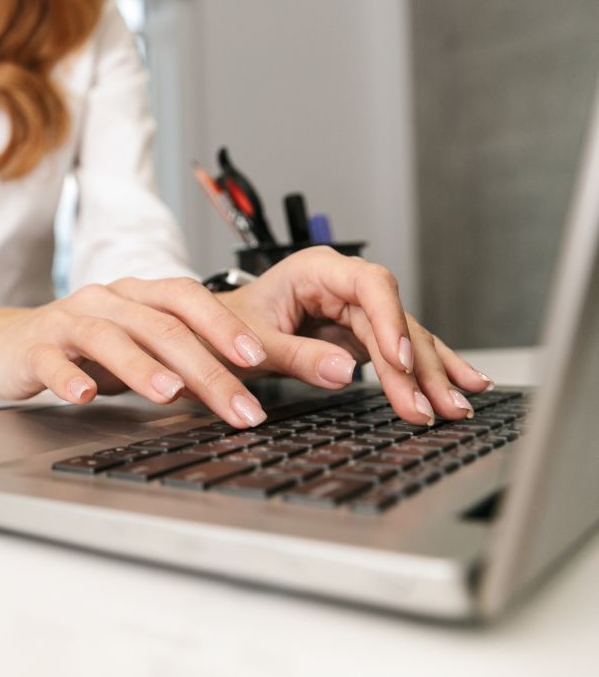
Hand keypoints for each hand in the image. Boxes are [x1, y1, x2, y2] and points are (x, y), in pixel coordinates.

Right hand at [0, 277, 276, 428]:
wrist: (5, 342)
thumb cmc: (80, 347)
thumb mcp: (135, 344)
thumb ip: (179, 355)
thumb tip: (241, 382)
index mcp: (136, 296)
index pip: (187, 298)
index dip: (223, 324)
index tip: (259, 357)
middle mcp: (105, 301)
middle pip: (160, 327)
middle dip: (206, 368)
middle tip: (237, 407)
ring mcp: (67, 323)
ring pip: (109, 338)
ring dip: (142, 368)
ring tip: (170, 395)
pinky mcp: (33, 349)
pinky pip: (51, 361)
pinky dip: (68, 378)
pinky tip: (83, 397)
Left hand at [215, 246, 493, 425]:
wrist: (214, 330)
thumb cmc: (227, 326)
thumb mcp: (254, 341)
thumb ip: (298, 355)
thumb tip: (346, 373)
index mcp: (316, 271)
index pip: (370, 286)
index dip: (390, 321)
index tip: (401, 361)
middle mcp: (343, 285)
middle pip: (394, 319)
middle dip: (416, 366)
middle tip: (433, 407)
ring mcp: (356, 310)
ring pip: (404, 339)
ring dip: (430, 376)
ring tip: (455, 408)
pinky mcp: (362, 334)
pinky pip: (400, 352)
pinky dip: (427, 372)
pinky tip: (463, 386)